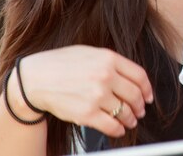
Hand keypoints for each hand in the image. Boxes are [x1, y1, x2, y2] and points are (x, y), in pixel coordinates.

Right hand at [18, 45, 153, 137]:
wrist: (34, 80)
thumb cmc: (60, 65)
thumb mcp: (90, 53)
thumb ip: (111, 62)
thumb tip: (131, 76)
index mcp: (109, 59)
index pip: (139, 76)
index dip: (147, 89)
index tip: (148, 96)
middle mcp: (106, 76)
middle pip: (135, 95)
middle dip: (140, 106)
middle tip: (140, 110)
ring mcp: (97, 95)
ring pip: (125, 111)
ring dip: (131, 119)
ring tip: (130, 121)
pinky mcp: (87, 113)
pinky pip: (111, 125)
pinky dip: (118, 129)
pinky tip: (118, 129)